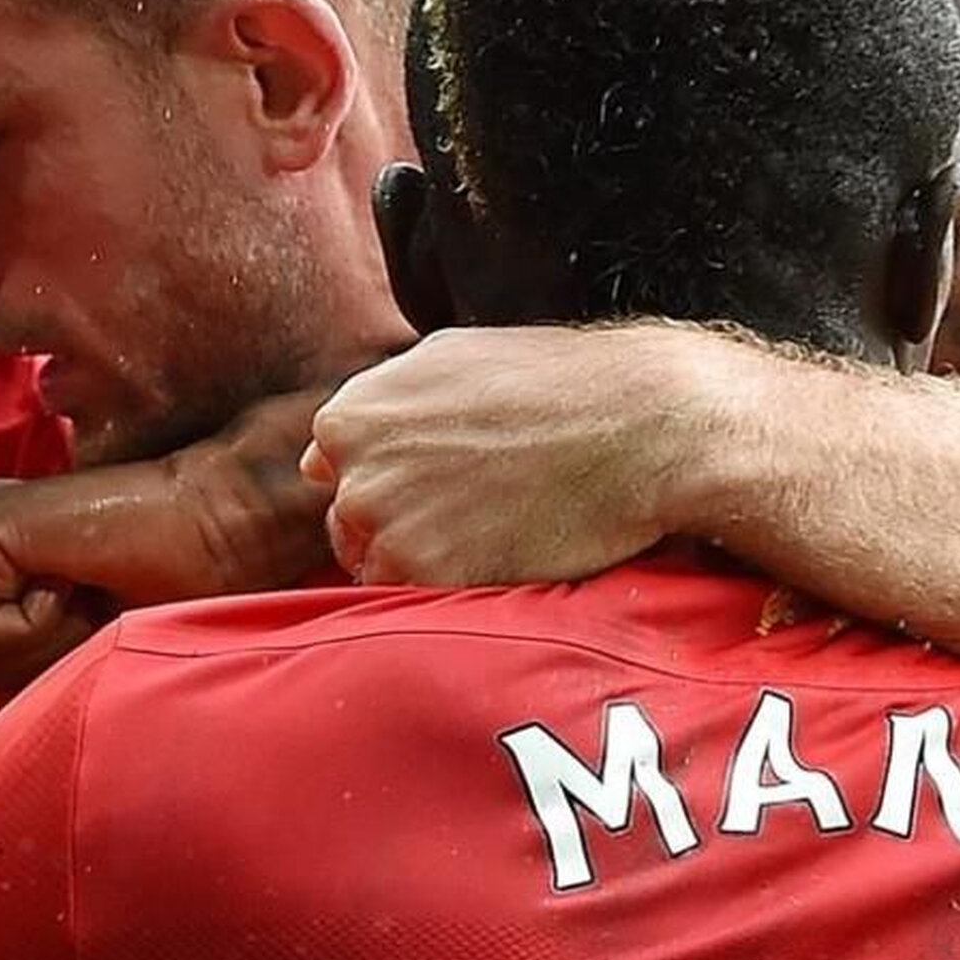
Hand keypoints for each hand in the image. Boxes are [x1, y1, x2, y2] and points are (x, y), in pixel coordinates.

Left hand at [0, 389, 338, 690]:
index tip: (96, 620)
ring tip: (88, 592)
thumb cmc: (164, 597)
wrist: (212, 536)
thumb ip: (20, 667)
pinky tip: (75, 577)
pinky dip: (38, 625)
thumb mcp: (84, 649)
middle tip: (94, 610)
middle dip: (38, 661)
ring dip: (44, 644)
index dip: (39, 668)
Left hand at [302, 325, 729, 586]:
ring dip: (424, 558)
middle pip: (352, 522)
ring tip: (494, 526)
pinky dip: (448, 586)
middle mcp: (352, 469)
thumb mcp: (448, 360)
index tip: (444, 479)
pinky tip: (501, 551)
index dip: (393, 479)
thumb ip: (378, 406)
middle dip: (401, 521)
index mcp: (350, 416)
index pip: (334, 469)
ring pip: (377, 564)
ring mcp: (383, 522)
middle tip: (477, 508)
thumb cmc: (554, 385)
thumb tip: (320, 453)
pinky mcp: (421, 571)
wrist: (639, 427)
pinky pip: (412, 598)